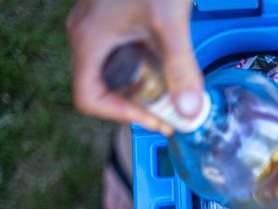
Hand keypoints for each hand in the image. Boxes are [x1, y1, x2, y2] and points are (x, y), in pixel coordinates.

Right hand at [67, 0, 201, 134]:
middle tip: (173, 110)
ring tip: (177, 91)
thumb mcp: (170, 23)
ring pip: (117, 72)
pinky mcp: (115, 20)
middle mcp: (87, 36)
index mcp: (89, 40)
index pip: (89, 98)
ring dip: (146, 86)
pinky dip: (148, 66)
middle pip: (105, 88)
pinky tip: (173, 64)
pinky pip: (126, 54)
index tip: (156, 119)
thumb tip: (190, 110)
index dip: (122, 115)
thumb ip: (181, 68)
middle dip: (140, 103)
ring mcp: (99, 27)